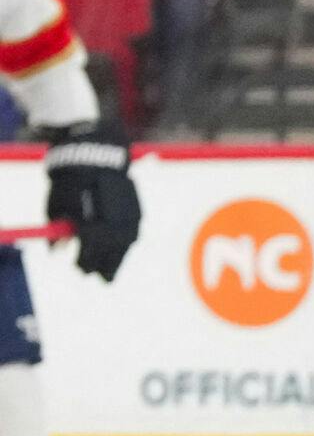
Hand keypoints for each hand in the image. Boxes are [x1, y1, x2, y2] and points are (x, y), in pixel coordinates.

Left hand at [43, 121, 139, 280]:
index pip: (89, 253)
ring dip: (120, 256)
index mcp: (90, 224)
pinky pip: (134, 230)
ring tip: (114, 266)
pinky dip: (128, 240)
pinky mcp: (136, 206)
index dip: (84, 264)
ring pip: (126, 243)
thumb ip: (58, 230)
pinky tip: (123, 246)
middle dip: (107, 267)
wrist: (96, 155)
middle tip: (103, 279)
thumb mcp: (56, 206)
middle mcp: (112, 222)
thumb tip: (59, 250)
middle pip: (111, 253)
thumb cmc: (69, 182)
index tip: (79, 269)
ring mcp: (127, 214)